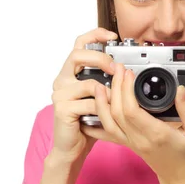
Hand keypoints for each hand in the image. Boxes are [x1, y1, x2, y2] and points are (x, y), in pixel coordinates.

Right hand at [51, 27, 116, 163]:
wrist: (72, 148)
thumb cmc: (86, 123)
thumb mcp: (98, 98)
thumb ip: (105, 81)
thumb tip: (125, 69)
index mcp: (70, 74)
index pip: (79, 44)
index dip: (95, 35)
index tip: (113, 36)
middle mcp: (62, 80)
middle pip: (79, 55)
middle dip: (101, 59)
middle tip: (116, 69)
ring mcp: (60, 94)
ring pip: (89, 83)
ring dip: (107, 93)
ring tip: (114, 102)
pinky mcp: (62, 108)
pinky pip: (89, 103)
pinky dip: (102, 109)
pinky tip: (105, 116)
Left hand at [80, 62, 184, 183]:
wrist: (180, 180)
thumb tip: (181, 90)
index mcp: (156, 134)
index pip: (132, 110)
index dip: (126, 90)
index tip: (130, 74)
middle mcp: (140, 139)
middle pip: (117, 112)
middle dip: (115, 88)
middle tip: (119, 70)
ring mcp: (131, 142)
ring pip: (108, 122)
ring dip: (102, 102)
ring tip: (102, 84)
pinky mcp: (128, 144)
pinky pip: (107, 132)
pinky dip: (97, 120)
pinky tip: (92, 110)